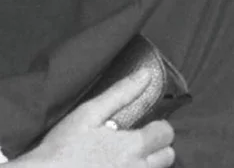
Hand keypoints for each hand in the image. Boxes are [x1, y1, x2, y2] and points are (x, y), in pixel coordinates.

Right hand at [15, 71, 174, 167]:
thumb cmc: (65, 145)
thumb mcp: (88, 113)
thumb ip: (120, 94)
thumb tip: (146, 74)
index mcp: (134, 146)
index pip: (166, 133)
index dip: (156, 125)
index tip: (140, 125)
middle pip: (168, 156)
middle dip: (156, 146)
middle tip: (132, 141)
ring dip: (147, 162)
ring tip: (122, 157)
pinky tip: (113, 167)